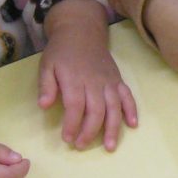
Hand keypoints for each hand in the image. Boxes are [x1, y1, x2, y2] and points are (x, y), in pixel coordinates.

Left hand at [39, 0, 138, 149]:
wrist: (81, 31)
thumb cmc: (61, 51)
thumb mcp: (46, 65)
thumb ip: (46, 86)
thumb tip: (44, 105)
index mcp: (74, 79)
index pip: (75, 106)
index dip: (72, 124)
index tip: (67, 138)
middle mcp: (94, 82)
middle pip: (96, 110)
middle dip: (90, 131)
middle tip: (81, 145)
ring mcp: (109, 81)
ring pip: (114, 107)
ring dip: (113, 128)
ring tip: (110, 147)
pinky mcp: (117, 80)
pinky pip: (127, 96)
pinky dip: (132, 110)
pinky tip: (133, 124)